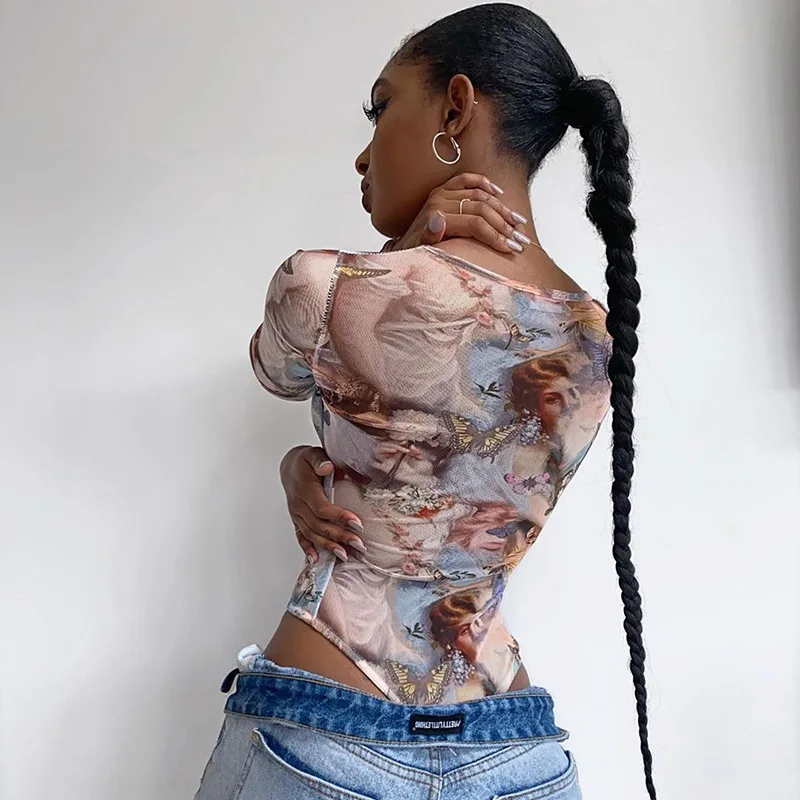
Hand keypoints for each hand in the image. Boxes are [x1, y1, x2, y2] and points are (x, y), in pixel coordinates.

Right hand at [279, 445, 365, 563]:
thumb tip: (327, 467)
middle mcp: (299, 505)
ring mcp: (296, 514)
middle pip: (319, 525)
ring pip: (311, 534)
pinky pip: (300, 536)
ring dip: (328, 546)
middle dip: (340, 536)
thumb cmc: (305, 461)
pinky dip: (308, 548)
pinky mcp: (297, 520)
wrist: (289, 466)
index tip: (357, 524)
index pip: (322, 507)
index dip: (339, 517)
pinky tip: (316, 559)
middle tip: (359, 544)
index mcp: (305, 490)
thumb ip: (320, 460)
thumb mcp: (313, 454)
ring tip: (346, 555)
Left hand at [383, 173, 528, 253]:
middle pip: (481, 208)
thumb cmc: (412, 254)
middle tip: (521, 239)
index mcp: (435, 216)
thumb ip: (428, 238)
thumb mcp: (417, 252)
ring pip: (479, 194)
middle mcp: (438, 200)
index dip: (495, 236)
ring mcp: (441, 193)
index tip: (511, 248)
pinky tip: (499, 193)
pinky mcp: (443, 189)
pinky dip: (484, 183)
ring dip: (501, 207)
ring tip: (518, 222)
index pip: (475, 224)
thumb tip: (439, 220)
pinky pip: (467, 180)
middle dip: (504, 225)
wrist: (401, 247)